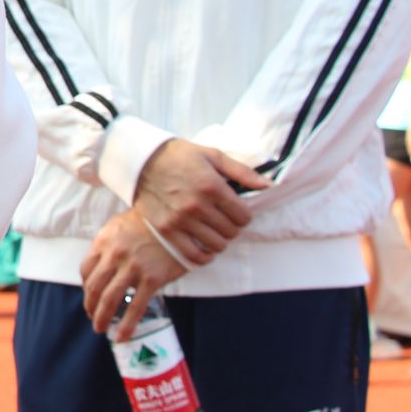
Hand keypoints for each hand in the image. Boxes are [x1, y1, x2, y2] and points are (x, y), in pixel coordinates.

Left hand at [82, 210, 186, 339]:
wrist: (180, 221)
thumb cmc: (150, 222)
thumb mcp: (120, 225)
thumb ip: (108, 243)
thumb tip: (101, 263)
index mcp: (104, 241)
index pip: (86, 270)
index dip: (85, 287)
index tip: (89, 296)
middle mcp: (114, 255)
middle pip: (94, 287)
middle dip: (90, 307)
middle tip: (92, 318)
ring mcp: (132, 268)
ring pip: (109, 299)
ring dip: (102, 318)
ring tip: (100, 328)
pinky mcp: (152, 279)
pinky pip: (136, 308)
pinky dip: (126, 325)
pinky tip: (122, 336)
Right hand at [132, 139, 269, 266]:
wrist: (141, 160)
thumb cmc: (178, 155)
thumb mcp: (212, 155)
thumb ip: (242, 172)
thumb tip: (269, 185)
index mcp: (212, 186)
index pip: (243, 216)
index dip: (244, 215)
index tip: (237, 211)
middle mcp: (197, 205)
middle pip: (232, 231)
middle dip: (233, 227)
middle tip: (225, 220)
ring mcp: (181, 220)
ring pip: (216, 244)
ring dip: (220, 240)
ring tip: (215, 231)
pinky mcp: (166, 230)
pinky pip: (193, 255)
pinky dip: (204, 256)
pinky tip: (205, 248)